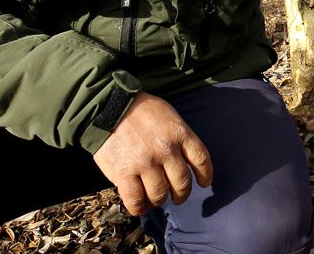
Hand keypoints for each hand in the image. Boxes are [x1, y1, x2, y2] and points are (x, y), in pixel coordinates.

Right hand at [92, 92, 212, 215]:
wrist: (108, 106)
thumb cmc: (140, 109)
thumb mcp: (168, 116)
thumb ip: (179, 136)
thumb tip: (185, 160)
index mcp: (179, 133)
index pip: (201, 159)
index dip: (205, 175)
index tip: (204, 183)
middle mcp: (165, 149)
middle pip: (182, 182)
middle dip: (181, 194)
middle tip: (177, 197)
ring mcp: (145, 163)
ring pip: (160, 194)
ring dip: (159, 200)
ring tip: (156, 200)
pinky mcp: (124, 173)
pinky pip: (136, 200)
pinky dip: (139, 207)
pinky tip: (140, 206)